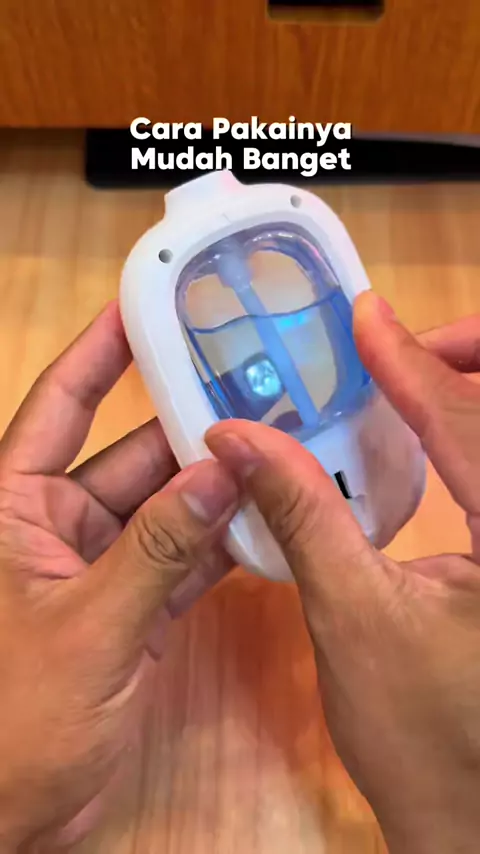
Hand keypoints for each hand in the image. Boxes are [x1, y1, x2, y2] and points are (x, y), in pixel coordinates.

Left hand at [0, 302, 238, 850]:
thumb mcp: (88, 627)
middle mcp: (53, 524)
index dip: (98, 353)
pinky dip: (217, 546)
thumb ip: (156, 550)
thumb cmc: (14, 718)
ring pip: (163, 510)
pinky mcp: (127, 608)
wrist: (11, 818)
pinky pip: (179, 561)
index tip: (144, 306)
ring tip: (277, 451)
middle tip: (256, 393)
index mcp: (13, 506)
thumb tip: (219, 472)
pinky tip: (264, 522)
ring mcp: (96, 566)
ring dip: (213, 489)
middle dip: (189, 430)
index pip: (57, 406)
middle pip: (129, 456)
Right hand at [206, 293, 479, 853]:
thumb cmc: (418, 733)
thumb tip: (239, 440)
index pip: (466, 425)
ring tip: (403, 372)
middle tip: (393, 348)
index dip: (410, 364)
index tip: (366, 316)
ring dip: (464, 391)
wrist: (470, 818)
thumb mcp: (350, 616)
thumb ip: (301, 514)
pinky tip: (425, 432)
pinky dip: (466, 434)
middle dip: (462, 361)